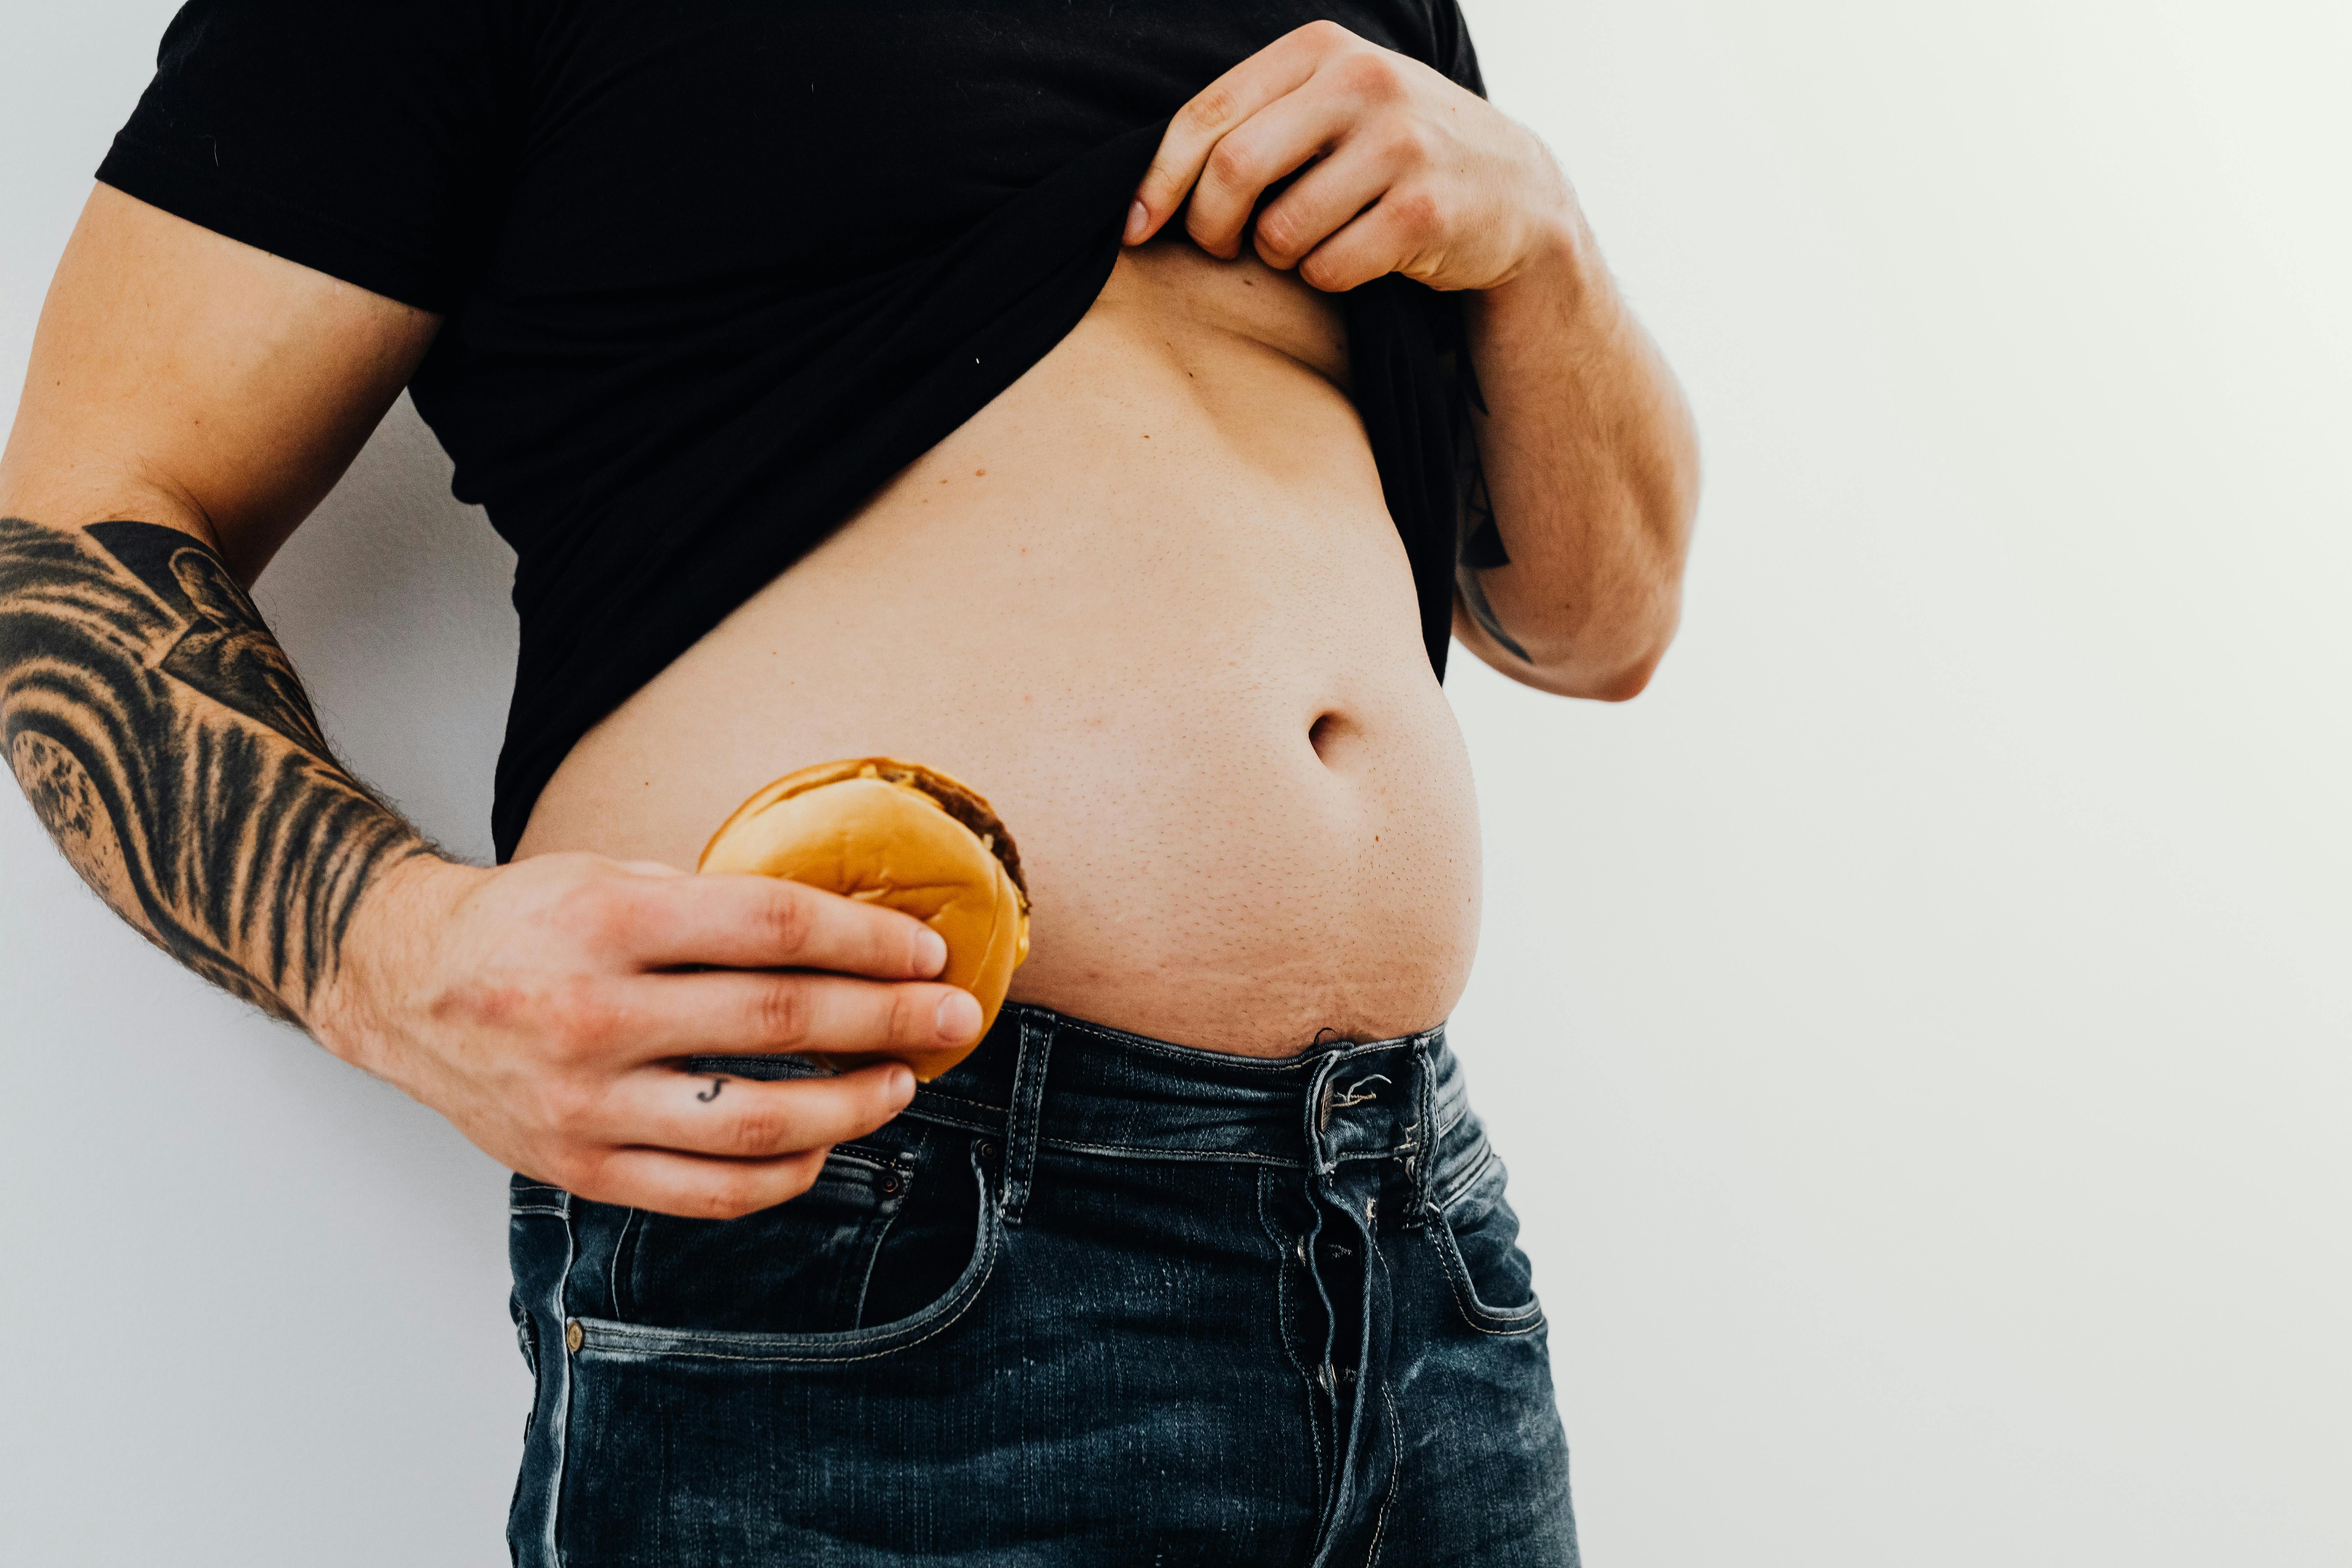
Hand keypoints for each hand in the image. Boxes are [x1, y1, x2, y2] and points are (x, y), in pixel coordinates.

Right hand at [312, 852, 983, 1218]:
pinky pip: (707, 1190)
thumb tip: (845, 935)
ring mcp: (584, 1103)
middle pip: (780, 1021)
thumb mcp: (611, 878)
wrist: (407, 988)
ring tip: (901, 1083)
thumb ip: (713, 908)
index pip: (774, 929)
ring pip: (756, 1121)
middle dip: (887, 1020)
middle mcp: (593, 1015)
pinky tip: (822, 1145)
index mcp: (608, 923)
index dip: (866, 941)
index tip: (926, 952)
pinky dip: (781, 1174)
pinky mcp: (578, 1168)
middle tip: (954, 1017)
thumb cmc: (527, 923)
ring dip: (850, 1106)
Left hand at [1126, 20, 1575, 293]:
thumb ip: (1254, 122)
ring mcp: (1399, 145)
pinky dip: (1329, 279)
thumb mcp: (1330, 106)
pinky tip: (1361, 256)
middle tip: (1225, 246)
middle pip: (1234, 169)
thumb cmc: (1393, 154)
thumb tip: (1147, 195)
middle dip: (1212, 225)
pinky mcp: (1424, 212)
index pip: (1207, 114)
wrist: (1513, 190)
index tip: (1137, 228)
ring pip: (1281, 229)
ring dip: (1281, 255)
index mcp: (1322, 51)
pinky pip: (1331, 269)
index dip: (1159, 180)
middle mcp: (1362, 84)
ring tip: (1314, 241)